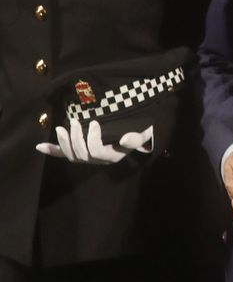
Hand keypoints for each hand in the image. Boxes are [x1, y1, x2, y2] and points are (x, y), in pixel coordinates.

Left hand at [36, 119, 154, 164]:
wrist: (135, 135)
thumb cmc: (139, 133)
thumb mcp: (143, 134)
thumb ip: (138, 138)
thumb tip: (125, 140)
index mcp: (112, 156)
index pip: (96, 152)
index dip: (92, 139)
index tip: (94, 122)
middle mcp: (98, 160)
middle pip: (81, 155)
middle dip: (75, 138)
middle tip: (75, 121)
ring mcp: (88, 157)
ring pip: (71, 156)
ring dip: (63, 142)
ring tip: (61, 128)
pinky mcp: (80, 152)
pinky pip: (64, 155)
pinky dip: (52, 151)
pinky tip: (39, 146)